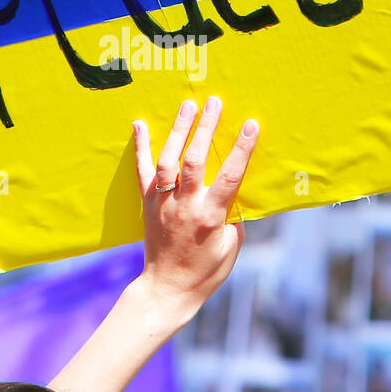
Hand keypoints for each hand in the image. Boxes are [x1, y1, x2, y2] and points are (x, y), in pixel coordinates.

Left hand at [133, 96, 258, 324]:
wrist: (167, 289)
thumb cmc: (205, 272)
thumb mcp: (231, 248)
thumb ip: (233, 218)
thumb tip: (234, 193)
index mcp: (210, 216)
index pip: (229, 176)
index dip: (241, 149)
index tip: (251, 124)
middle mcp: (185, 205)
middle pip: (195, 159)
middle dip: (205, 128)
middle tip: (214, 102)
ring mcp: (163, 203)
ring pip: (168, 161)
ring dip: (177, 130)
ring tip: (187, 105)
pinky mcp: (147, 205)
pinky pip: (143, 172)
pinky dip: (141, 147)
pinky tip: (139, 125)